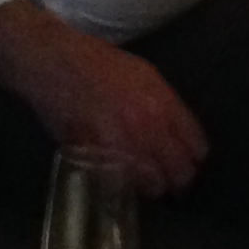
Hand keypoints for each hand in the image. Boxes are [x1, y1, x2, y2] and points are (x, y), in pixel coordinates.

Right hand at [0, 0, 204, 194]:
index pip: (196, 147)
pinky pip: (122, 184)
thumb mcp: (143, 74)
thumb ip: (165, 104)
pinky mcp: (97, 156)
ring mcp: (123, 144)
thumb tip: (177, 133)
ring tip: (145, 184)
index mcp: (164, 102)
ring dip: (152, 187)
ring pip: (154, 184)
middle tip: (169, 182)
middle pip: (180, 171)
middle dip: (177, 180)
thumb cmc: (96, 62)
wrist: (52, 61)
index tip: (187, 164)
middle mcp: (148, 126)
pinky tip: (122, 179)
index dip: (193, 159)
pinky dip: (126, 186)